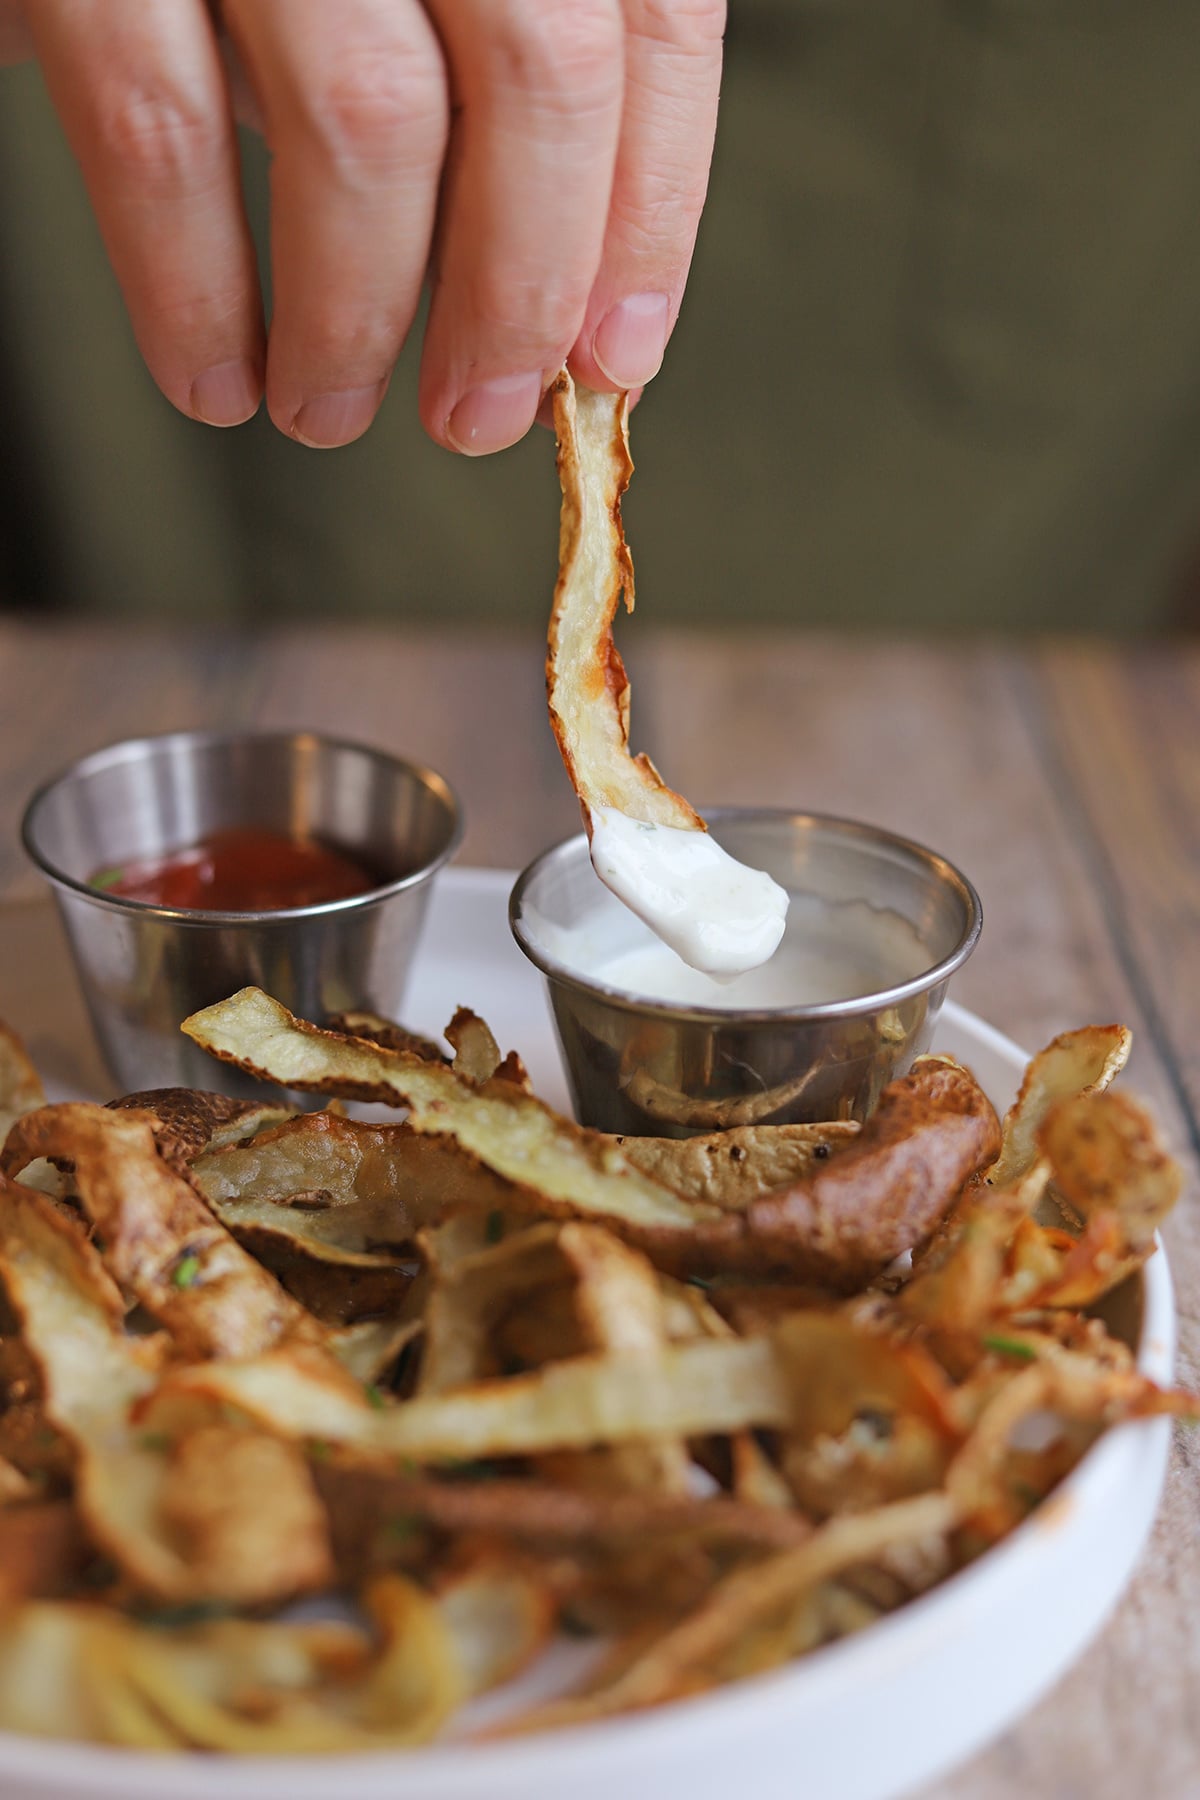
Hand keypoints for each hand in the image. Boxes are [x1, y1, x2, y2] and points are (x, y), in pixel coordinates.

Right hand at [0, 1, 723, 451]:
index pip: (651, 16)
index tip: (614, 358)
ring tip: (325, 409)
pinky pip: (161, 131)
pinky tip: (214, 375)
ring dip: (356, 318)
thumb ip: (479, 95)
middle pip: (539, 73)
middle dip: (517, 292)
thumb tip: (560, 308)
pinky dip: (193, 292)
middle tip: (479, 417)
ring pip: (366, 119)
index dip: (650, 214)